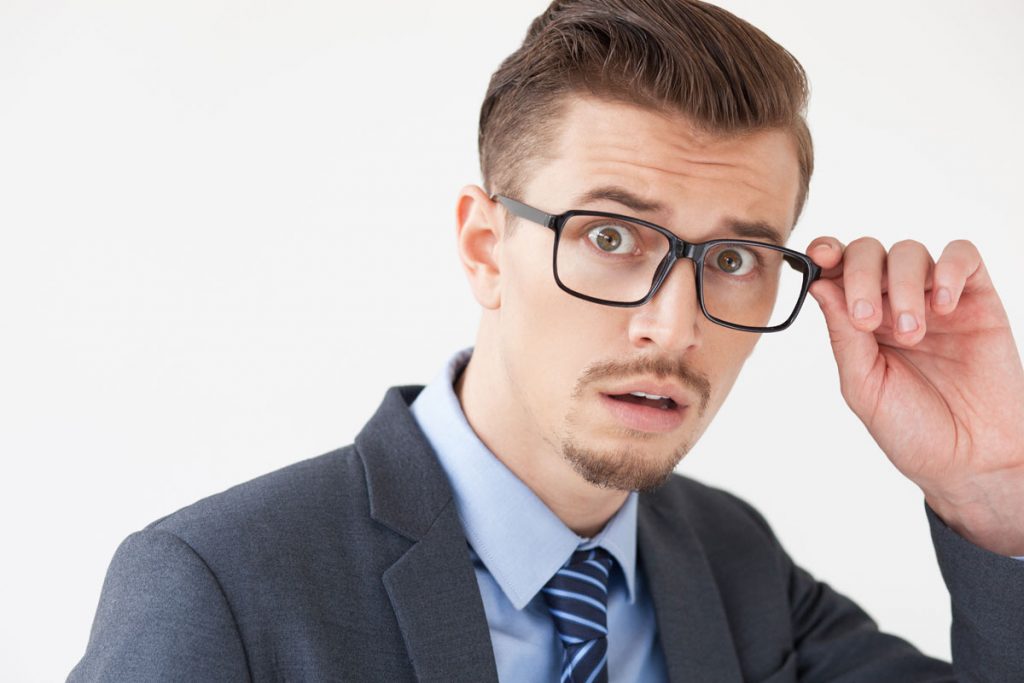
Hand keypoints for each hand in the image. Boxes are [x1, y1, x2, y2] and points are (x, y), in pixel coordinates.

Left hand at [807, 236, 1023, 556]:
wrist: (973, 458)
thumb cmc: (913, 429)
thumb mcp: (864, 387)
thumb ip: (843, 336)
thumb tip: (818, 285)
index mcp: (857, 322)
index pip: (834, 271)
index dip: (823, 254)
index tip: (818, 257)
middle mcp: (892, 303)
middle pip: (868, 253)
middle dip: (861, 277)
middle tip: (868, 320)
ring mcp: (934, 298)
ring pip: (909, 252)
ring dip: (904, 286)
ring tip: (913, 333)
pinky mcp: (977, 298)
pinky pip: (962, 255)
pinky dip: (948, 269)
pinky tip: (943, 306)